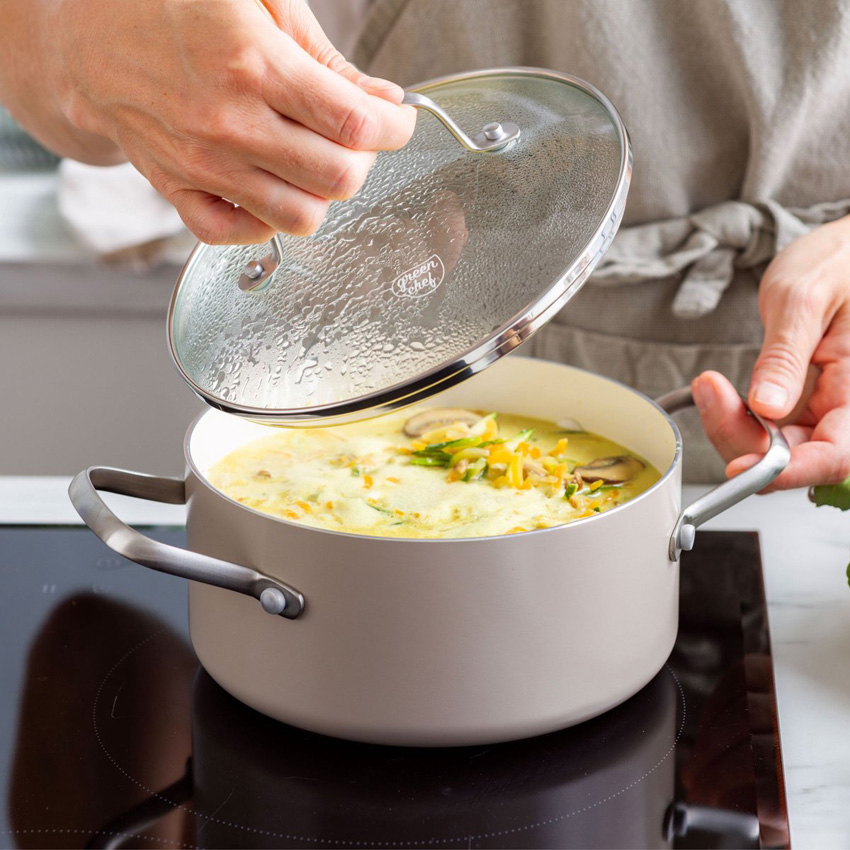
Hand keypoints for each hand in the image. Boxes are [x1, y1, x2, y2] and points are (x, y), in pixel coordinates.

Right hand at [13, 0, 414, 242]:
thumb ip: (327, 58)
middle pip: (339, 178)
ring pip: (300, 216)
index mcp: (253, 63)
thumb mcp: (257, 0)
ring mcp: (202, 164)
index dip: (394, 128)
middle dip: (363, 159)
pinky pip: (239, 235)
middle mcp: (229, 123)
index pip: (356, 125)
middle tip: (353, 138)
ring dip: (322, 194)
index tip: (396, 122)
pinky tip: (271, 188)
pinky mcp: (178, 190)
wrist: (87, 37)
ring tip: (314, 162)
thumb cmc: (175, 8)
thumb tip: (383, 103)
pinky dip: (268, 221)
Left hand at [693, 216, 849, 490]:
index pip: (834, 454)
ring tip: (710, 387)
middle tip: (709, 396)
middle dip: (745, 442)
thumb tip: (767, 408)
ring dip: (737, 431)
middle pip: (801, 457)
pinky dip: (741, 420)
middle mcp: (848, 405)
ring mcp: (829, 408)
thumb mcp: (803, 297)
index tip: (741, 469)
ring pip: (781, 448)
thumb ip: (785, 357)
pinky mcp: (808, 405)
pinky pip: (774, 430)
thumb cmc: (838, 259)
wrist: (843, 248)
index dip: (788, 471)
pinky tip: (720, 394)